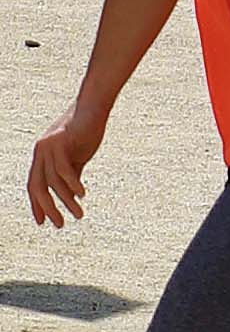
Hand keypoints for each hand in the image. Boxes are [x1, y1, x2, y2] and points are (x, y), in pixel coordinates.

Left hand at [28, 102, 107, 227]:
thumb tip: (70, 196)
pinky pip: (64, 169)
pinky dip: (73, 184)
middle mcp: (40, 152)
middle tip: (60, 225)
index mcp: (41, 155)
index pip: (34, 185)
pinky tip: (82, 194)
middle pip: (38, 187)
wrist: (93, 107)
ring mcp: (48, 146)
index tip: (43, 222)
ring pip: (53, 182)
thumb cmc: (86, 130)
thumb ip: (71, 174)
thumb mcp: (76, 157)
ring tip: (79, 214)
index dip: (37, 205)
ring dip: (66, 201)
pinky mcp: (61, 142)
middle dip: (48, 208)